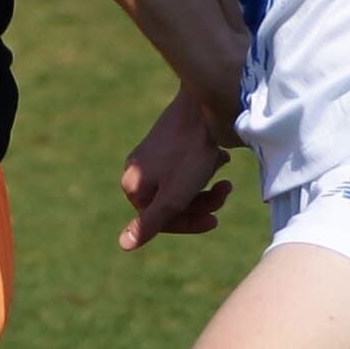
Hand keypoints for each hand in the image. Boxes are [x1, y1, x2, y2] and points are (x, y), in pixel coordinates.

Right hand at [118, 88, 235, 252]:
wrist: (204, 104)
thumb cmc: (189, 153)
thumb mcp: (172, 196)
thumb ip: (149, 223)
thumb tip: (123, 245)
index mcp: (133, 184)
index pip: (159, 220)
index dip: (189, 224)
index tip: (214, 221)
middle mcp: (139, 169)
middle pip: (173, 201)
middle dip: (202, 201)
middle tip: (226, 190)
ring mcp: (155, 153)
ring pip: (183, 183)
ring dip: (207, 183)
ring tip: (225, 172)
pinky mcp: (173, 140)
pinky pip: (189, 164)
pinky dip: (206, 165)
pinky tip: (220, 156)